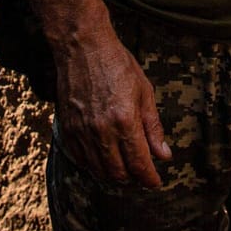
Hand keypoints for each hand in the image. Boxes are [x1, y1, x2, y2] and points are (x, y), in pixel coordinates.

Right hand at [53, 27, 172, 186]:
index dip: (149, 178)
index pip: (139, 163)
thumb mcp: (144, 92)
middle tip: (142, 176)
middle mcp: (101, 131)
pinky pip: (80, 159)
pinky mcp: (67, 129)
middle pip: (118, 172)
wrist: (82, 48)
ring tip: (125, 170)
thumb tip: (164, 155)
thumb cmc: (117, 65)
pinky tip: (102, 160)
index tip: (155, 183)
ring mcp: (81, 132)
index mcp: (124, 121)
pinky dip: (93, 165)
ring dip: (113, 175)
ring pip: (98, 170)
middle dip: (133, 179)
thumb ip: (153, 127)